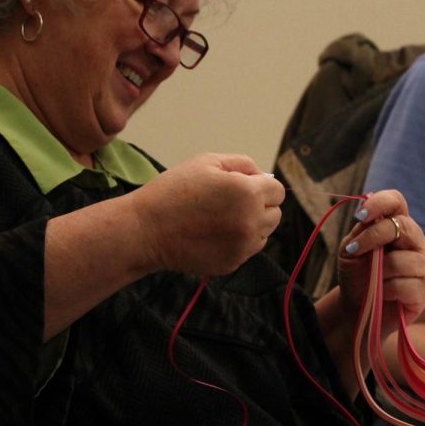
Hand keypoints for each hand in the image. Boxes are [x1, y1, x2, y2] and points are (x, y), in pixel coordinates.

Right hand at [133, 153, 283, 275]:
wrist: (147, 230)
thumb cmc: (173, 190)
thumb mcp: (207, 162)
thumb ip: (242, 164)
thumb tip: (262, 175)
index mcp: (248, 193)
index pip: (277, 191)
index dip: (262, 186)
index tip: (244, 186)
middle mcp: (252, 222)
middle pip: (275, 214)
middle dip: (260, 206)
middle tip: (231, 202)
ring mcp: (243, 247)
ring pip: (264, 233)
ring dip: (252, 225)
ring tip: (222, 219)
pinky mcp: (232, 264)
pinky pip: (247, 250)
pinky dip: (238, 242)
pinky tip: (214, 234)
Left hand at [337, 190, 424, 334]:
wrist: (357, 308)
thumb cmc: (357, 274)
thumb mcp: (350, 250)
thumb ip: (361, 232)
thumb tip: (370, 217)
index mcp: (398, 226)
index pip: (397, 202)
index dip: (380, 203)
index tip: (359, 216)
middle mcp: (415, 242)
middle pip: (403, 226)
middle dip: (374, 237)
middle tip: (354, 251)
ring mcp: (424, 266)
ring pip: (402, 260)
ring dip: (378, 271)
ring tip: (373, 280)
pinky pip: (404, 285)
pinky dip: (386, 290)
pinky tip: (383, 294)